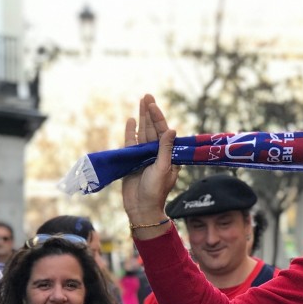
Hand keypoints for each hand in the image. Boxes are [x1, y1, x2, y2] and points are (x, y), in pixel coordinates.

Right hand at [122, 94, 180, 237]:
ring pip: (142, 133)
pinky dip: (131, 132)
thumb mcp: (162, 169)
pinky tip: (131, 121)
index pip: (163, 132)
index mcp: (168, 155)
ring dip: (141, 118)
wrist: (141, 208)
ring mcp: (144, 156)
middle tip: (147, 95)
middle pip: (153, 129)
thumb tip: (171, 129)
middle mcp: (157, 153)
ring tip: (140, 102)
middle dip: (150, 112)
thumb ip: (165, 149)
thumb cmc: (155, 191)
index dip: (158, 117)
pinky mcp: (132, 161)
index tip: (152, 104)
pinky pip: (131, 144)